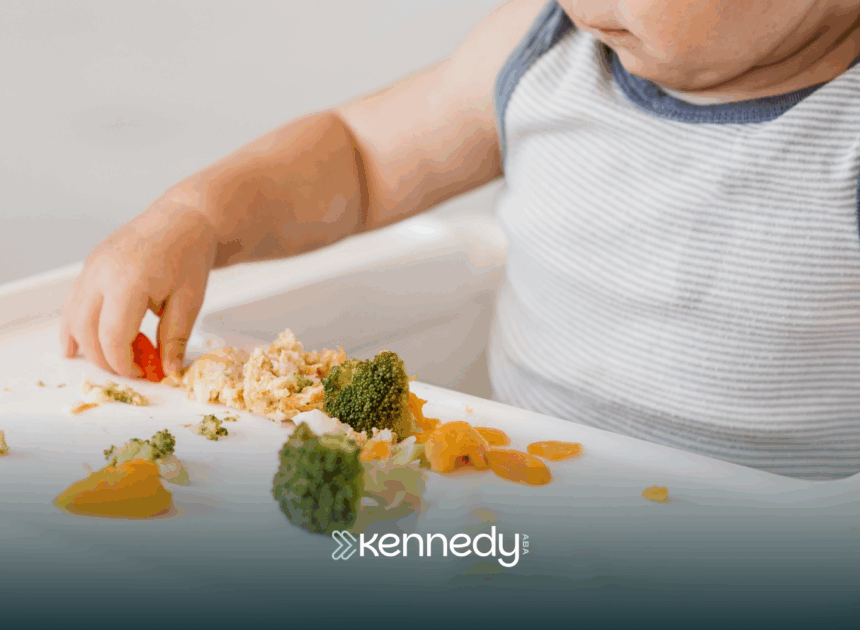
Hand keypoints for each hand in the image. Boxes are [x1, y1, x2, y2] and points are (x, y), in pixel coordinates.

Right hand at [61, 203, 217, 377]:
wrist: (183, 219)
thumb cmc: (189, 255)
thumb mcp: (190, 300)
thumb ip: (175, 338)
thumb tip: (168, 371)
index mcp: (129, 281)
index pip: (112, 336)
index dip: (123, 362)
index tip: (140, 373)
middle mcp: (101, 272)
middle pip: (86, 330)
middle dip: (105, 358)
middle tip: (130, 370)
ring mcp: (91, 267)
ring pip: (73, 317)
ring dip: (86, 345)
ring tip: (109, 361)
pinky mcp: (90, 266)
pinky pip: (72, 302)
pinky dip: (72, 326)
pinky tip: (73, 346)